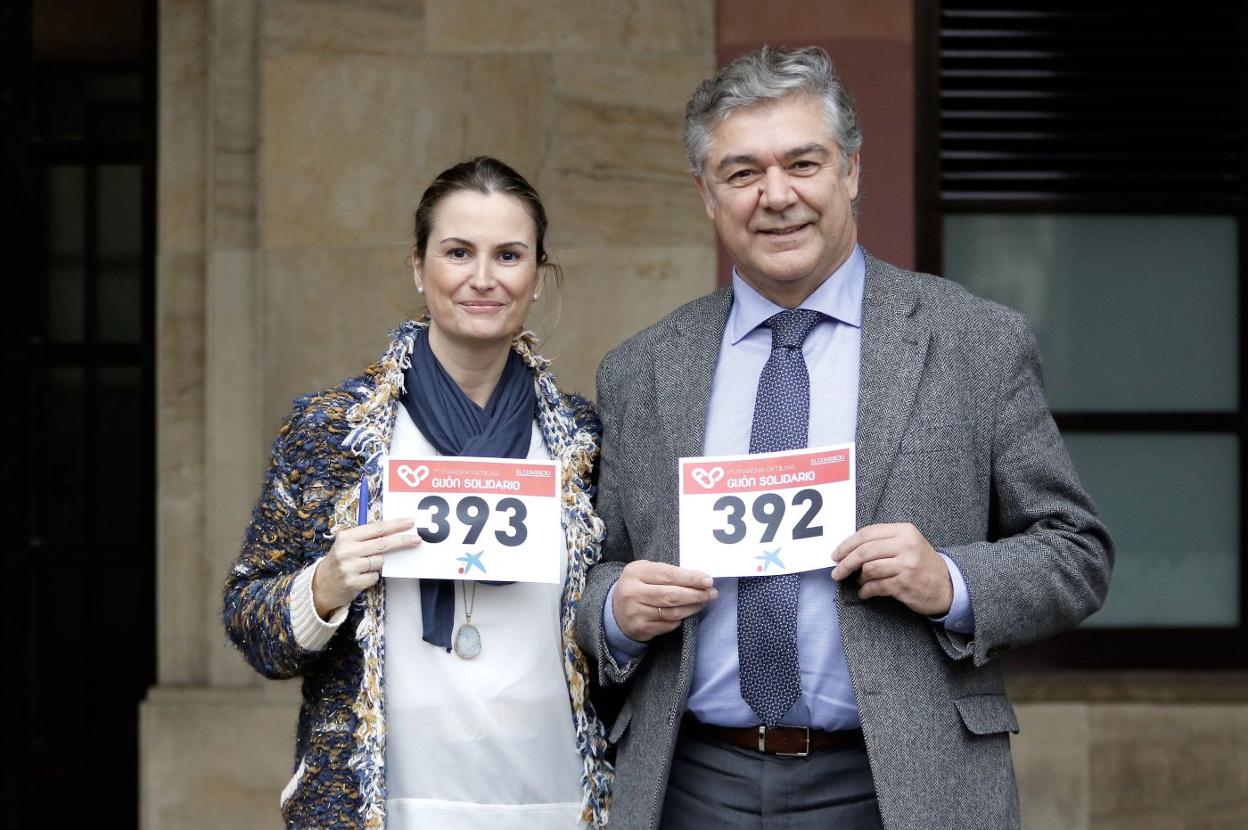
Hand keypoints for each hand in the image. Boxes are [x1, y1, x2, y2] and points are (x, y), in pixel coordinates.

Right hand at [312, 517, 421, 618]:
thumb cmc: (339, 562)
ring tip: (363, 566)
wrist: (320, 586)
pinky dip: (372, 576)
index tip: (409, 523)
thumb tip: (393, 532)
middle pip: (383, 544)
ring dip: (378, 563)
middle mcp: (347, 550)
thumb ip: (366, 538)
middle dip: (402, 541)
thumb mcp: (346, 544)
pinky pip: (375, 576)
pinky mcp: (353, 583)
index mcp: (346, 537)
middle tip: (417, 539)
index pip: (376, 528)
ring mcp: (350, 567)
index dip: (395, 525)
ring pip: (380, 561)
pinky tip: (360, 577)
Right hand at [612, 560, 717, 641]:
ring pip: (673, 612)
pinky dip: (680, 619)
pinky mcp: (641, 628)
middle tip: (712, 593)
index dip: (690, 578)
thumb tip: (699, 579)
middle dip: (696, 594)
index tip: (708, 580)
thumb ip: (668, 573)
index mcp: (635, 572)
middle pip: (672, 595)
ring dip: (692, 607)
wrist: (615, 610)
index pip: (668, 575)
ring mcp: (636, 612)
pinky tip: (686, 613)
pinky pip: (668, 624)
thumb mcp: (646, 572)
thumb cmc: (638, 586)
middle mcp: (633, 592)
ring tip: (702, 602)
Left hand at [832, 523, 952, 615]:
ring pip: (868, 569)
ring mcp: (906, 565)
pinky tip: (865, 593)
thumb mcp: (907, 544)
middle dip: (845, 563)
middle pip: (864, 551)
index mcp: (904, 531)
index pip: (867, 533)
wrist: (947, 585)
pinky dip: (866, 591)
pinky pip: (876, 586)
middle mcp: (906, 545)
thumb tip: (848, 550)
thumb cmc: (921, 564)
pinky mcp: (905, 584)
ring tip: (860, 582)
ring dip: (859, 578)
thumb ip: (883, 541)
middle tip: (837, 572)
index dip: (847, 544)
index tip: (836, 554)